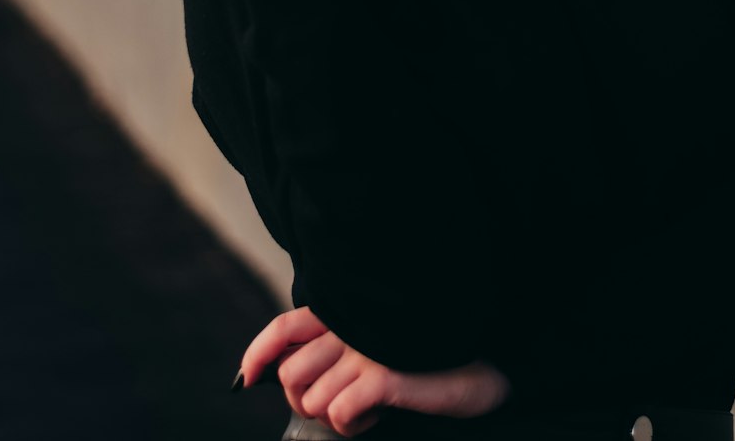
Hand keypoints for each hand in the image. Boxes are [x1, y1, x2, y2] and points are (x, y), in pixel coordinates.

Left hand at [238, 306, 511, 438]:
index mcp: (345, 311)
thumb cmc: (425, 354)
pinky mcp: (385, 374)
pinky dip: (351, 424)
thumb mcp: (376, 343)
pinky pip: (338, 412)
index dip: (259, 353)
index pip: (286, 326)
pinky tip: (374, 415)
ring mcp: (367, 348)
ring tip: (362, 408)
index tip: (249, 378)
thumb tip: (289, 374)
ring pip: (310, 398)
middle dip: (303, 401)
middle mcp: (351, 324)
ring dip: (332, 415)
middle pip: (292, 373)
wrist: (484, 359)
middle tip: (335, 404)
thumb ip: (338, 347)